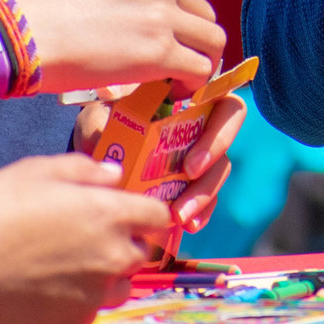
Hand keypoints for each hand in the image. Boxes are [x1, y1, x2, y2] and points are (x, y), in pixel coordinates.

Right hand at [0, 154, 171, 323]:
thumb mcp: (38, 170)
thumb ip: (86, 170)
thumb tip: (115, 175)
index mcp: (112, 214)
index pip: (159, 217)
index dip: (144, 214)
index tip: (125, 214)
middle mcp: (114, 257)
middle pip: (141, 253)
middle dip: (122, 244)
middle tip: (82, 239)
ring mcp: (95, 296)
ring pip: (119, 287)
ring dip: (104, 277)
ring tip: (63, 267)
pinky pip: (89, 312)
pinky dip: (76, 302)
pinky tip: (43, 290)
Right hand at [4, 0, 225, 94]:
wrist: (17, 33)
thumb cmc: (48, 7)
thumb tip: (166, 14)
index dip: (181, 16)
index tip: (164, 35)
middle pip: (203, 13)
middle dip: (188, 38)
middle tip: (167, 60)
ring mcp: (163, 12)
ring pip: (211, 40)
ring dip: (196, 60)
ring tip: (171, 76)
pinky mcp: (159, 50)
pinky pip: (200, 69)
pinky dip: (193, 83)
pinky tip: (171, 89)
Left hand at [71, 95, 246, 232]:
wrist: (97, 148)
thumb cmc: (103, 123)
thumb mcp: (96, 118)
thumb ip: (99, 123)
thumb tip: (103, 142)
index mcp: (189, 98)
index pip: (223, 103)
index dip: (219, 130)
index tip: (190, 161)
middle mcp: (203, 123)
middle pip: (227, 138)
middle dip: (212, 158)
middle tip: (189, 176)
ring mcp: (203, 153)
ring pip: (218, 171)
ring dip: (204, 194)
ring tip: (180, 216)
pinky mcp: (196, 182)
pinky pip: (209, 197)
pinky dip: (201, 212)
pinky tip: (187, 226)